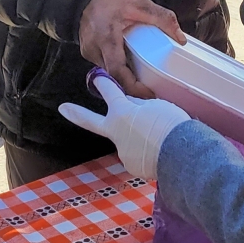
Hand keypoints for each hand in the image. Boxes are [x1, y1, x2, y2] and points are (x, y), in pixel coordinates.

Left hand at [59, 74, 190, 179]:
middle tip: (63, 108)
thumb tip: (132, 107)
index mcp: (122, 113)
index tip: (96, 77)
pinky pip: (139, 154)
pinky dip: (147, 152)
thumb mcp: (156, 106)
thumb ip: (139, 105)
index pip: (110, 92)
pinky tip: (161, 151)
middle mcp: (116, 132)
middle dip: (77, 113)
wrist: (180, 155)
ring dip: (139, 137)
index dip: (102, 83)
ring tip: (161, 137)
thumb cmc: (171, 125)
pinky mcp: (132, 165)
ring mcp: (122, 151)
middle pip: (92, 121)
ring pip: (128, 139)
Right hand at [79, 0, 183, 98]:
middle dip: (132, 86)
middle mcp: (94, 48)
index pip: (117, 71)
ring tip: (142, 80)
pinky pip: (104, 66)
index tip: (149, 93)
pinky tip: (129, 66)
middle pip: (114, 77)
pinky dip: (117, 68)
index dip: (133, 86)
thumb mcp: (141, 4)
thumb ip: (163, 19)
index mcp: (107, 38)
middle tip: (151, 90)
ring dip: (124, 77)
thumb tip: (180, 38)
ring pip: (108, 73)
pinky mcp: (88, 52)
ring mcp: (89, 51)